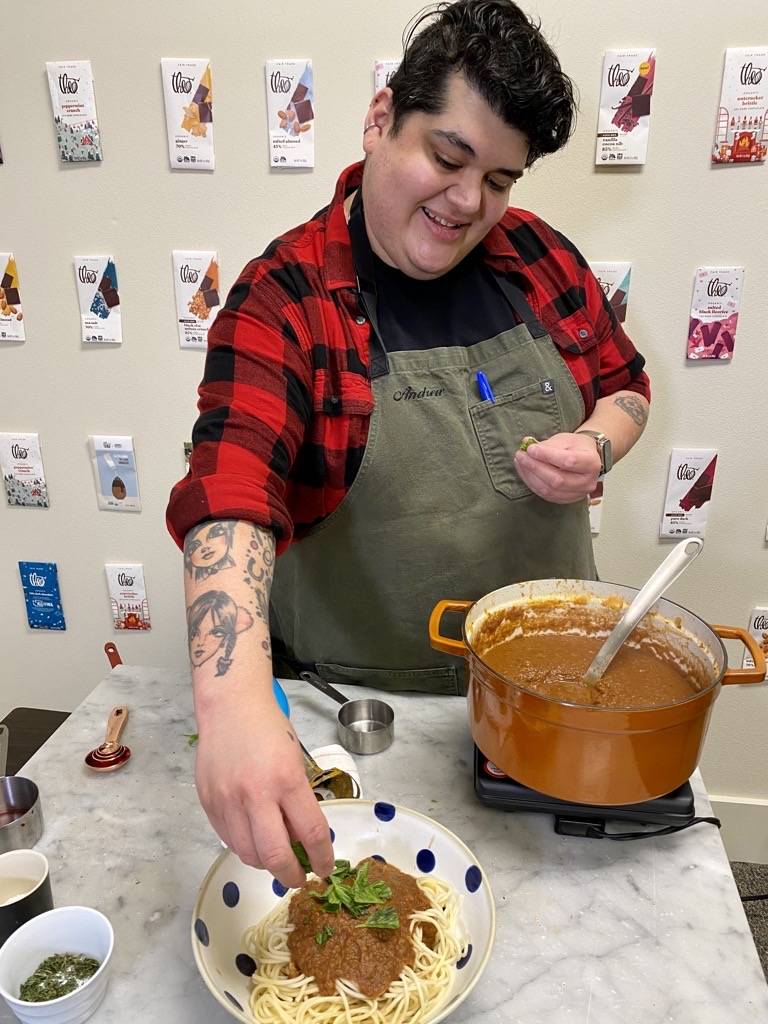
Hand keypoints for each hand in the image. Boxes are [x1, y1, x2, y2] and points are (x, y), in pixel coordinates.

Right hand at [194, 701, 334, 887]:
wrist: (230, 707)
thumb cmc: (269, 728)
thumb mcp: (295, 760)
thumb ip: (298, 799)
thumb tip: (302, 840)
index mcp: (286, 780)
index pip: (310, 833)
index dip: (322, 857)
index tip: (326, 867)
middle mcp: (255, 794)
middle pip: (275, 855)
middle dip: (291, 875)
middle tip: (299, 877)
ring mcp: (228, 801)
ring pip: (248, 854)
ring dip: (266, 863)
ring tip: (276, 857)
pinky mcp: (209, 803)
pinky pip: (228, 839)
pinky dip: (244, 847)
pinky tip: (254, 838)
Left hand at [513, 431, 600, 503]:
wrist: (585, 458)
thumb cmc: (576, 447)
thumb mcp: (566, 440)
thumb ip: (548, 445)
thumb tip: (529, 447)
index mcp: (591, 463)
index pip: (569, 461)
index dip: (547, 456)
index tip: (531, 449)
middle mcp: (587, 482)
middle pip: (558, 480)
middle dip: (535, 467)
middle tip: (521, 455)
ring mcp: (577, 494)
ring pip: (549, 490)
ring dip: (530, 476)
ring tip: (520, 462)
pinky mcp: (565, 500)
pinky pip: (545, 495)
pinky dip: (531, 483)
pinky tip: (524, 471)